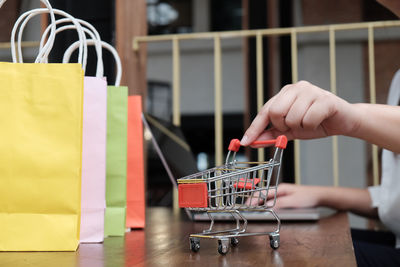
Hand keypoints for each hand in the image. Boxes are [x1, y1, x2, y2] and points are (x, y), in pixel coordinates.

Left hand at [241, 81, 360, 145]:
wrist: (344, 121)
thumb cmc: (316, 122)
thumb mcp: (290, 130)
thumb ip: (272, 134)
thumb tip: (254, 141)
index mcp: (286, 93)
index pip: (265, 111)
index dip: (254, 128)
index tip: (246, 142)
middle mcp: (296, 88)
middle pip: (275, 112)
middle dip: (283, 126)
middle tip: (294, 127)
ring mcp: (311, 91)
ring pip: (292, 118)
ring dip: (300, 127)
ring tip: (309, 123)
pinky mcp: (325, 99)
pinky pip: (308, 119)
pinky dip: (312, 126)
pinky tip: (319, 121)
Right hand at [247, 183, 321, 208]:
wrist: (319, 196)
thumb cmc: (309, 197)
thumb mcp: (294, 201)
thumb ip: (280, 203)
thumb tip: (268, 206)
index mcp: (280, 188)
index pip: (262, 193)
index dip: (253, 199)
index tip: (247, 205)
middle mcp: (280, 190)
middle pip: (262, 195)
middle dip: (253, 201)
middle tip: (246, 208)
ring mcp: (282, 194)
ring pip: (266, 198)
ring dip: (259, 203)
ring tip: (253, 209)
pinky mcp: (284, 198)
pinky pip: (272, 201)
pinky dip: (265, 205)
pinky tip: (264, 209)